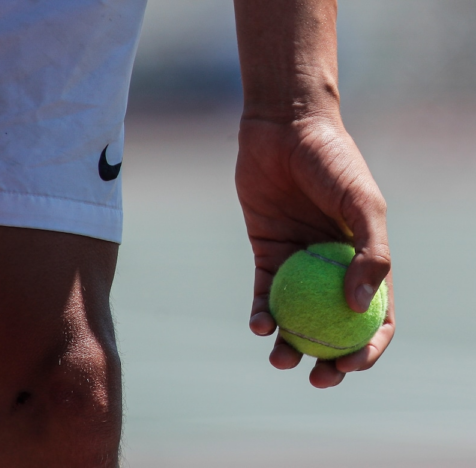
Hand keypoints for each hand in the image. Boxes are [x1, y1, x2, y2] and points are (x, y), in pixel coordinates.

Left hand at [235, 115, 393, 388]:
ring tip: (280, 355)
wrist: (285, 129)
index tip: (350, 365)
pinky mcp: (266, 251)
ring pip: (296, 316)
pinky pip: (264, 292)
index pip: (375, 316)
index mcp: (365, 261)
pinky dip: (262, 312)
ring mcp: (299, 262)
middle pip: (333, 325)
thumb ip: (371, 254)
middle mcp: (333, 266)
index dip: (368, 347)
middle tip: (316, 377)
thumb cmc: (333, 162)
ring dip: (289, 343)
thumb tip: (361, 308)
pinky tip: (258, 323)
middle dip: (328, 359)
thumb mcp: (363, 205)